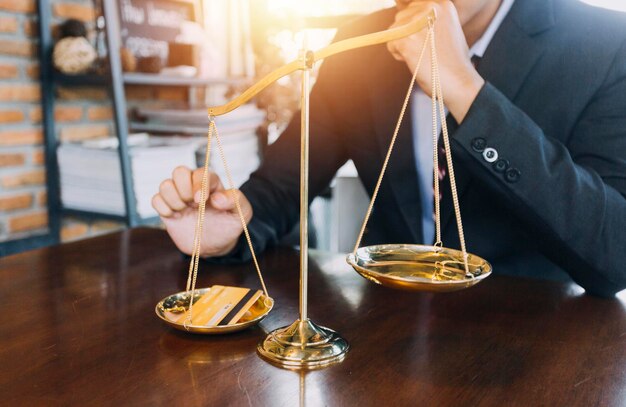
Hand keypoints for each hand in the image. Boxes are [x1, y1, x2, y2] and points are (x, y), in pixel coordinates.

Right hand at [151, 166, 251, 256]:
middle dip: (183, 189)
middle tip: (192, 205)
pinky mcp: (167, 209)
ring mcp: (179, 197)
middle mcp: (193, 186)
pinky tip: (175, 217)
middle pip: (179, 171)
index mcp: (211, 183)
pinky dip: (163, 208)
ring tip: (184, 211)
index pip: (201, 173)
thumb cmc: (228, 225)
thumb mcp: (241, 214)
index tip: (200, 201)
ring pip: (165, 184)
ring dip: (173, 199)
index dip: (198, 185)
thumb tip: (217, 198)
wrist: (216, 245)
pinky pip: (155, 199)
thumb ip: (236, 201)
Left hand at [387, 1, 484, 121]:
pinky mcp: (405, 39)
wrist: (459, 80)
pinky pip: (391, 43)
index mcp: (441, 4)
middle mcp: (429, 8)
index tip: (426, 38)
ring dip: (402, 44)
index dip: (415, 24)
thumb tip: (406, 20)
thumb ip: (430, 20)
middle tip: (424, 49)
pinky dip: (398, 54)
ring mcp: (416, 24)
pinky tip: (414, 60)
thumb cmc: (453, 60)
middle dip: (407, 33)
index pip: (413, 8)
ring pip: (394, 30)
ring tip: (421, 55)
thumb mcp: (447, 28)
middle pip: (401, 16)